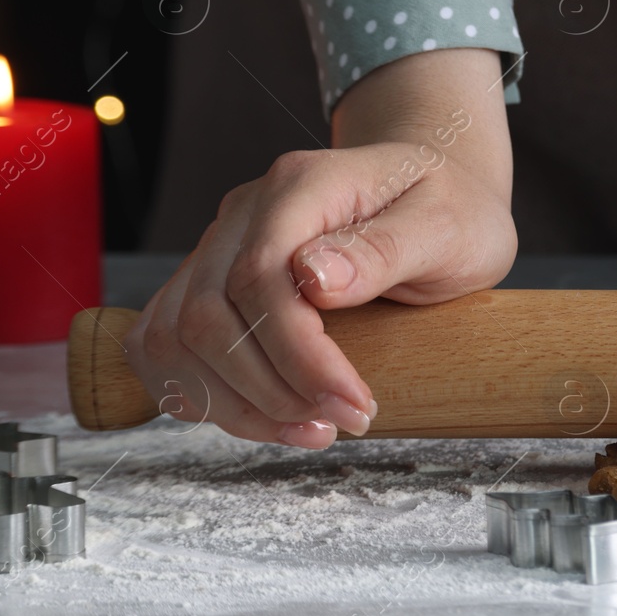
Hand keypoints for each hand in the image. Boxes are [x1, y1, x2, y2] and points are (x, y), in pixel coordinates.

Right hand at [126, 49, 515, 446]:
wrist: (438, 188)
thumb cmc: (449, 207)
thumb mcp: (446, 226)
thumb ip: (384, 248)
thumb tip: (314, 278)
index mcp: (302, 186)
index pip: (260, 278)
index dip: (299, 357)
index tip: (354, 405)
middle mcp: (247, 212)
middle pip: (206, 316)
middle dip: (270, 390)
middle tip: (341, 424)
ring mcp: (221, 245)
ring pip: (174, 337)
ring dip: (233, 403)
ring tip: (309, 429)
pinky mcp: (212, 281)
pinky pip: (167, 343)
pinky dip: (199, 391)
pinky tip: (259, 414)